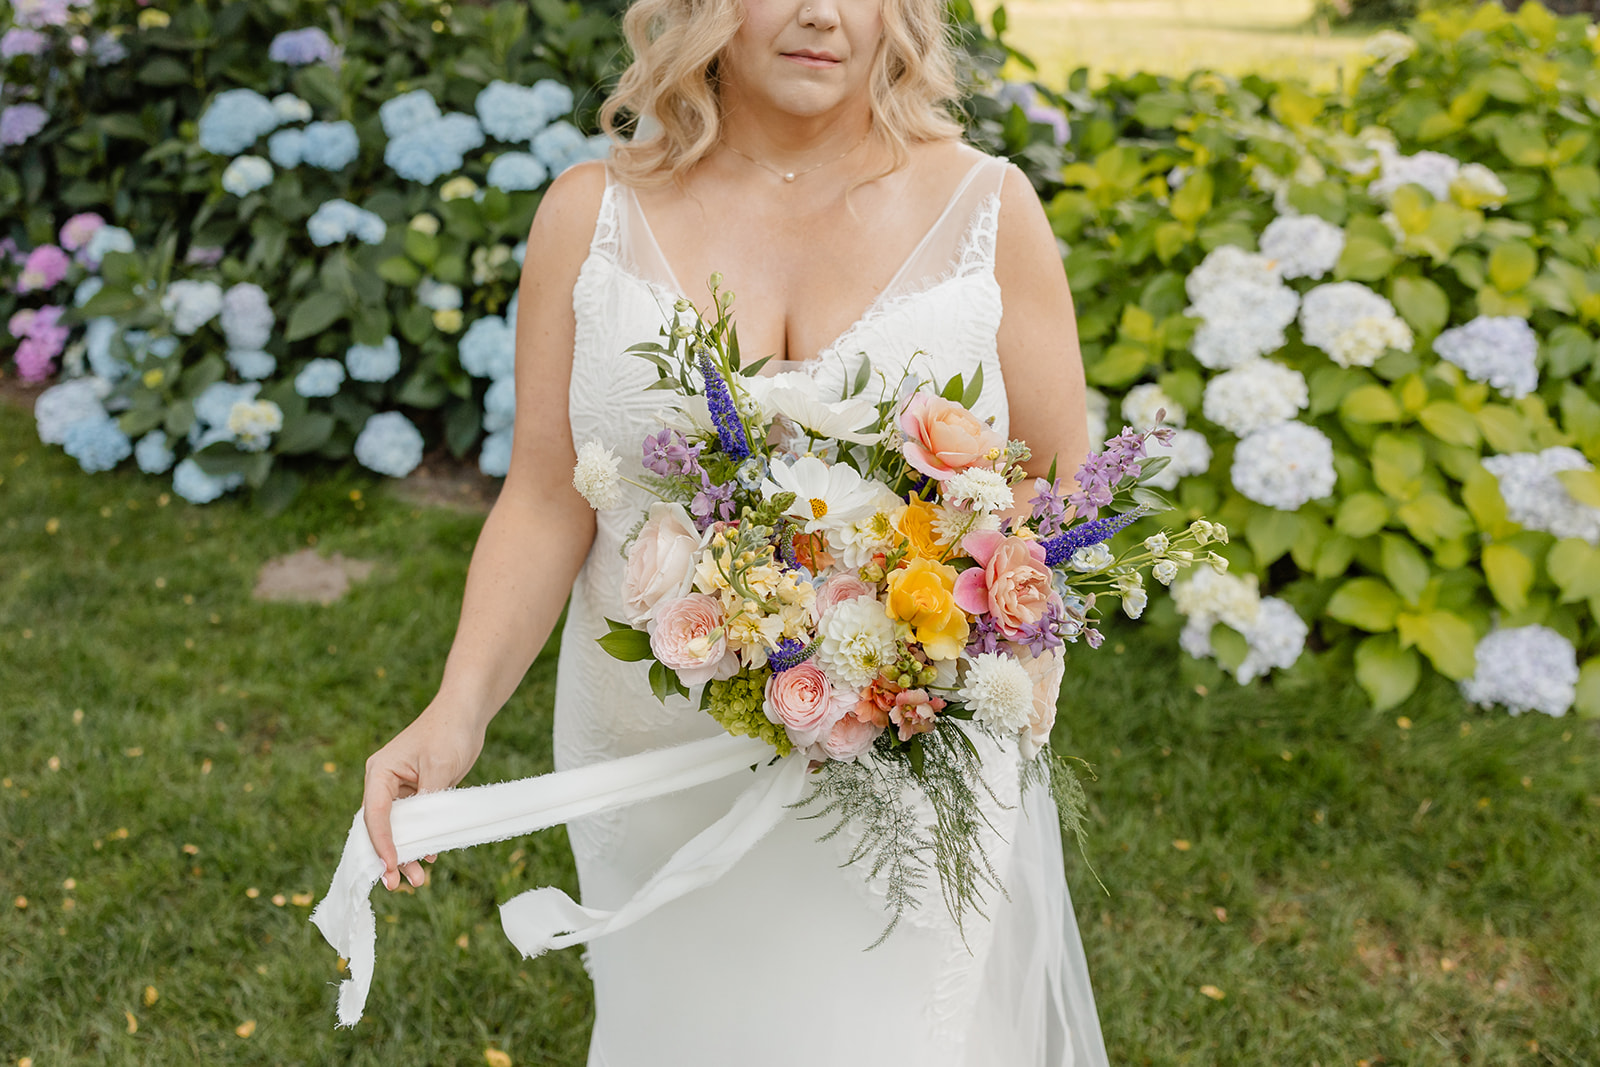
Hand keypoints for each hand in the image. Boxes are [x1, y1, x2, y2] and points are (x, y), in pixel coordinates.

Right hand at [362, 702, 485, 891]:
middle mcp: (383, 783)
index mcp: (380, 773)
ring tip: (419, 879)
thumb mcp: (441, 766)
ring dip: (406, 852)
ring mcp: (399, 789)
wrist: (466, 713)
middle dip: (389, 856)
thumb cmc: (450, 732)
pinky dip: (419, 839)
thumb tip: (422, 835)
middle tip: (398, 884)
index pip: (374, 815)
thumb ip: (428, 799)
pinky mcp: (416, 793)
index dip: (381, 843)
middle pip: (381, 827)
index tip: (389, 867)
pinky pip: (413, 822)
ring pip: (397, 828)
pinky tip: (429, 856)